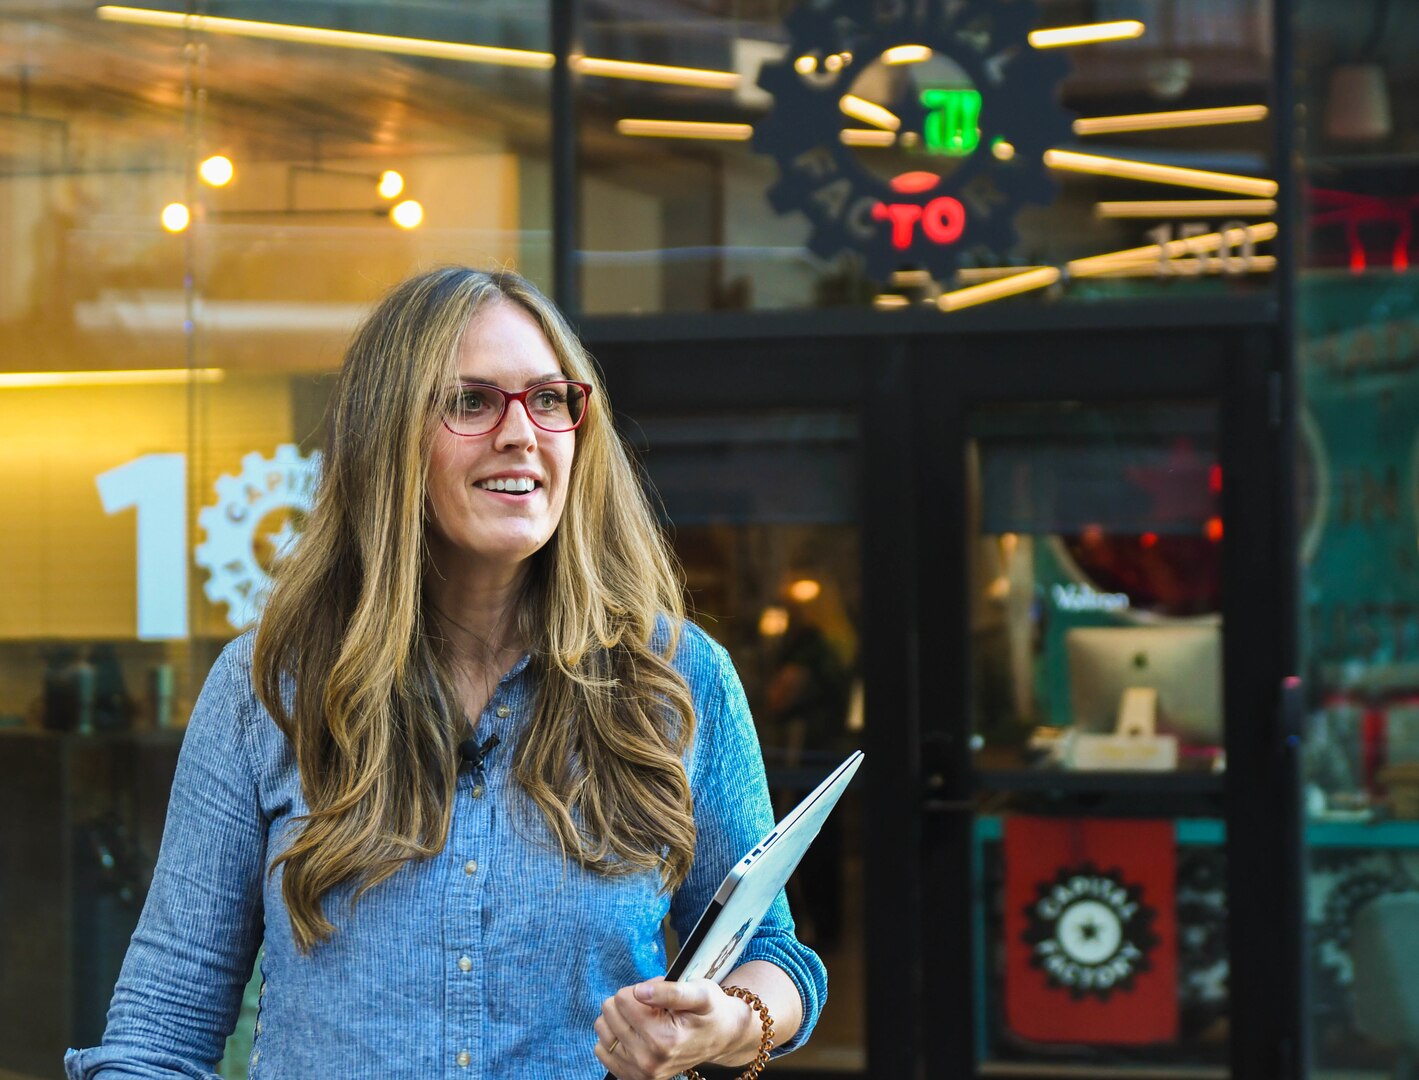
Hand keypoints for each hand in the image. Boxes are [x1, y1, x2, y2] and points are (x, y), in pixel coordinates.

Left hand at [593, 976, 752, 1079]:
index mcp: (664, 1039)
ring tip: (647, 1020)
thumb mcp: (700, 992)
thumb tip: (638, 992)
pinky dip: (615, 1036)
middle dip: (632, 1001)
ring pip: (603, 1028)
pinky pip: (601, 1049)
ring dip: (621, 1018)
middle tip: (656, 1008)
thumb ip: (670, 991)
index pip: (623, 998)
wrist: (720, 1038)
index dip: (643, 988)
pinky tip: (637, 1034)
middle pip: (610, 1011)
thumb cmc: (710, 1011)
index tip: (662, 995)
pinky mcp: (633, 1077)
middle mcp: (649, 1061)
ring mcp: (639, 1073)